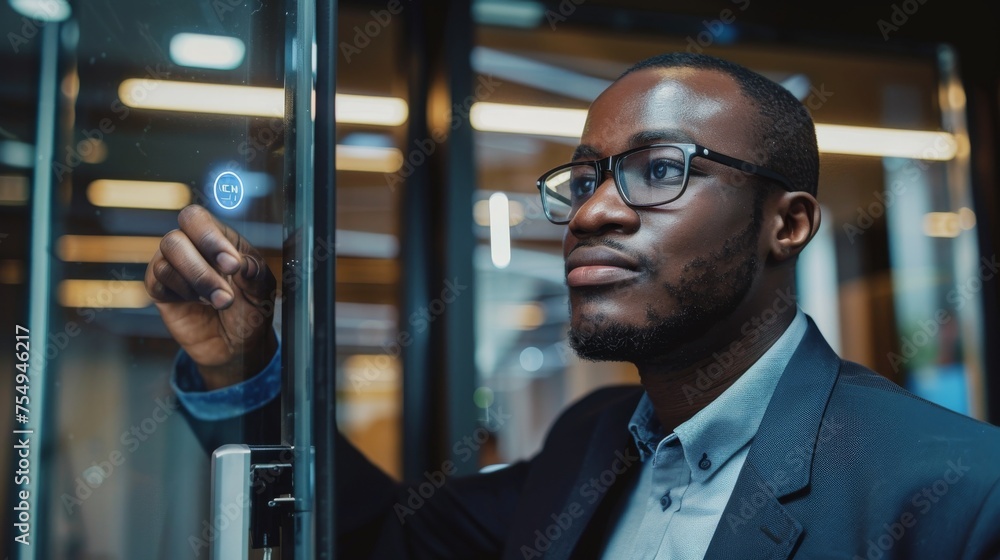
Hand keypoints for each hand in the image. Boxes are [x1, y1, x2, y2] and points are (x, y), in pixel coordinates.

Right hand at [145, 205, 277, 389]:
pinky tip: (197, 303)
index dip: (209, 238)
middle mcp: (190, 247)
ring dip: (195, 286)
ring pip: (165, 262)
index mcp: (217, 237)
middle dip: (201, 270)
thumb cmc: (250, 310)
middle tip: (226, 296)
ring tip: (218, 302)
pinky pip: (156, 283)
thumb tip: (243, 263)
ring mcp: (173, 268)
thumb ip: (255, 273)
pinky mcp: (160, 290)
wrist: (237, 345)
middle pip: (174, 239)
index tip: (233, 266)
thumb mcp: (263, 291)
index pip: (196, 218)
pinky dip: (179, 294)